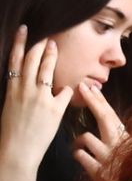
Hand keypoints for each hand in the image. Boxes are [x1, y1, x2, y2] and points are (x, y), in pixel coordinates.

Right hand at [0, 28, 71, 173]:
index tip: (25, 30)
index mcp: (12, 88)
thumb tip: (25, 80)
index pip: (15, 60)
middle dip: (40, 45)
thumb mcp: (9, 105)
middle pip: (32, 60)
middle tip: (47, 35)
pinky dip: (67, 88)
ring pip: (47, 70)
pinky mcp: (54, 108)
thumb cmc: (12, 130)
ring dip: (52, 56)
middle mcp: (25, 89)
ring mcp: (40, 97)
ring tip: (56, 46)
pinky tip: (73, 85)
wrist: (17, 150)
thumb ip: (18, 91)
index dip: (20, 43)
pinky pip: (65, 91)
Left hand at [70, 82, 126, 177]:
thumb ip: (126, 142)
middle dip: (92, 101)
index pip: (112, 116)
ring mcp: (108, 159)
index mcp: (128, 141)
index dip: (100, 101)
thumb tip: (113, 126)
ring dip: (81, 141)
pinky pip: (81, 157)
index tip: (91, 87)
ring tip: (81, 146)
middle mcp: (119, 146)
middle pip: (103, 119)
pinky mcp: (98, 173)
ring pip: (86, 138)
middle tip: (80, 88)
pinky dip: (80, 155)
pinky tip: (83, 158)